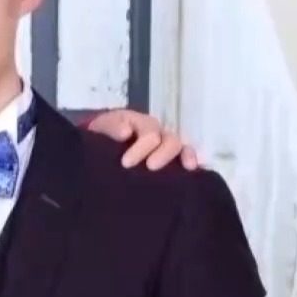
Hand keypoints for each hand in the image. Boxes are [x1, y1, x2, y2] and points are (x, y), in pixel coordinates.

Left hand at [86, 109, 200, 170]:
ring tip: (187, 168)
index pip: (149, 133)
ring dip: (185, 156)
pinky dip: (193, 161)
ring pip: (183, 147)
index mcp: (142, 124)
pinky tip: (195, 171)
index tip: (126, 163)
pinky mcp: (172, 160)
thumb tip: (126, 133)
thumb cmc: (104, 136)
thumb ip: (111, 127)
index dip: (140, 148)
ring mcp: (167, 147)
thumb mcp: (102, 128)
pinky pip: (187, 158)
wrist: (100, 146)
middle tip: (150, 167)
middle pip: (170, 140)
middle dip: (162, 153)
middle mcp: (159, 133)